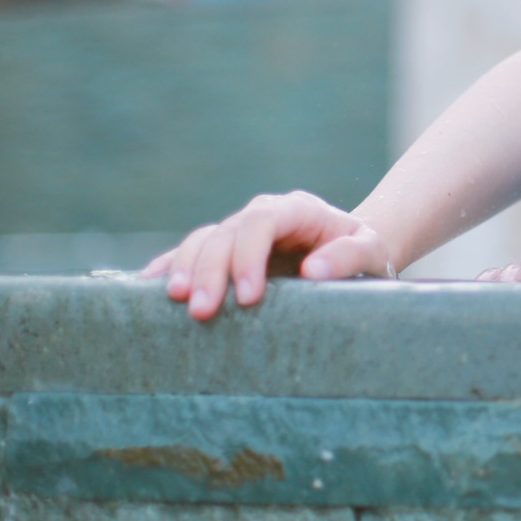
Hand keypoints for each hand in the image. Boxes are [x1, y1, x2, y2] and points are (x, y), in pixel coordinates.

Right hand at [140, 190, 394, 319]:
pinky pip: (192, 253)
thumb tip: (314, 270)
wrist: (356, 253)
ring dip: (186, 269)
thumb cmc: (367, 253)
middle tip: (202, 311)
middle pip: (226, 233)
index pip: (261, 222)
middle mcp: (263, 215)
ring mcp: (241, 231)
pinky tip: (149, 286)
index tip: (248, 297)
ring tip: (175, 301)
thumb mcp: (372, 252)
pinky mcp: (228, 251)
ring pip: (203, 240)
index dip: (248, 256)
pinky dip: (171, 266)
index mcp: (297, 209)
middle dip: (211, 270)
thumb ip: (349, 257)